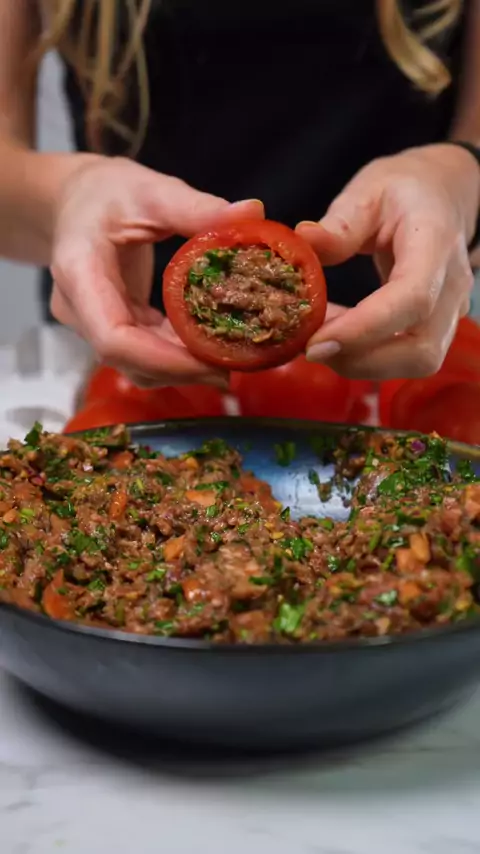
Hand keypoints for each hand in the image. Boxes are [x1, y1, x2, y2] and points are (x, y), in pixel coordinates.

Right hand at [50, 157, 263, 386]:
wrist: (74, 201)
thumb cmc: (107, 191)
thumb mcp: (151, 191)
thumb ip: (197, 207)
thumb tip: (253, 212)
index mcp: (80, 272)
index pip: (114, 338)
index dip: (163, 361)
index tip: (213, 363)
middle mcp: (78, 308)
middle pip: (127, 360)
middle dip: (181, 369)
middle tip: (234, 366)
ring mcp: (91, 323)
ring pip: (135, 364)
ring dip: (181, 367)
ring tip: (228, 358)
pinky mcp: (110, 327)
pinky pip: (142, 353)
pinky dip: (176, 355)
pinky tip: (209, 345)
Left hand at [297, 144, 478, 379]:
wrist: (442, 195)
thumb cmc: (405, 189)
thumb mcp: (370, 190)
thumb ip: (342, 220)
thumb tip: (304, 238)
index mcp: (436, 242)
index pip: (412, 298)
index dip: (364, 329)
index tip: (316, 342)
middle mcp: (452, 285)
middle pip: (421, 349)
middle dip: (362, 360)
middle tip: (311, 347)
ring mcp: (450, 311)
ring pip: (417, 362)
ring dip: (363, 362)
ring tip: (321, 336)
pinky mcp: (437, 327)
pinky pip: (406, 357)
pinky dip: (367, 356)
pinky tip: (336, 334)